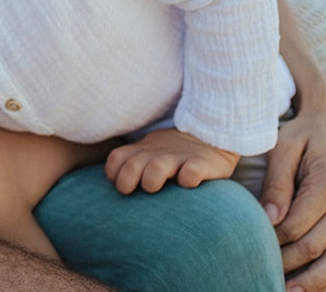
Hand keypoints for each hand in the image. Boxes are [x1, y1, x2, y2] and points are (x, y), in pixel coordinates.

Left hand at [103, 128, 239, 193]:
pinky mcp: (203, 163)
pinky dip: (188, 179)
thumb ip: (133, 162)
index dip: (114, 174)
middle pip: (131, 166)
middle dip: (127, 182)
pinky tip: (187, 185)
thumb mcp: (149, 151)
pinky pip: (192, 172)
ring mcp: (180, 156)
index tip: (124, 186)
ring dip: (152, 180)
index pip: (116, 159)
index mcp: (143, 149)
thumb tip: (115, 186)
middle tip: (136, 192)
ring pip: (157, 168)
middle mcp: (157, 152)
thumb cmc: (173, 153)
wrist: (211, 134)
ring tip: (156, 188)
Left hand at [261, 92, 325, 291]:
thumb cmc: (301, 134)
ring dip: (319, 280)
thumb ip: (276, 182)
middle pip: (317, 245)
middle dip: (290, 264)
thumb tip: (268, 217)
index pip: (296, 225)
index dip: (273, 240)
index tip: (254, 247)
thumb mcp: (283, 147)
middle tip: (265, 277)